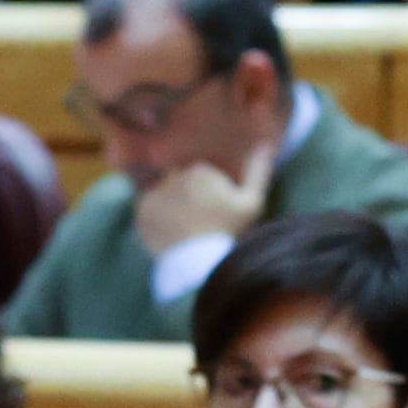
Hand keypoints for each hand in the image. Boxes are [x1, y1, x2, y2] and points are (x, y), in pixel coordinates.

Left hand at [130, 160, 261, 255]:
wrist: (200, 263)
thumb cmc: (230, 232)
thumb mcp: (252, 203)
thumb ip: (258, 171)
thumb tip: (266, 145)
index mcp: (199, 170)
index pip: (201, 175)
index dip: (210, 193)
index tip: (216, 212)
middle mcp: (173, 177)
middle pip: (181, 182)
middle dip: (189, 195)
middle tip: (200, 221)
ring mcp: (154, 194)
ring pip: (164, 195)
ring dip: (172, 206)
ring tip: (186, 229)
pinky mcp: (141, 214)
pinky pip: (149, 211)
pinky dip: (158, 220)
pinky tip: (172, 234)